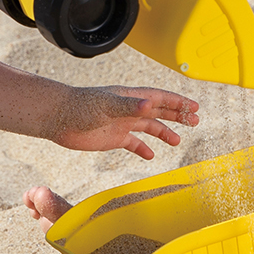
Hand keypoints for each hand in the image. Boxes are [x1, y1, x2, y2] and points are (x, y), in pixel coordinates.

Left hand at [51, 85, 198, 159]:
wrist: (58, 118)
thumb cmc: (80, 107)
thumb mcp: (106, 105)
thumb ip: (129, 106)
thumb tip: (152, 104)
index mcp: (130, 98)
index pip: (160, 98)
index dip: (178, 102)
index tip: (194, 107)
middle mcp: (128, 109)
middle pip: (159, 111)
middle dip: (177, 115)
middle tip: (195, 121)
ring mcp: (121, 123)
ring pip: (148, 127)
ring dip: (164, 132)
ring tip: (177, 141)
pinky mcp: (113, 138)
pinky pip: (132, 143)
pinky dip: (143, 148)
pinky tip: (151, 156)